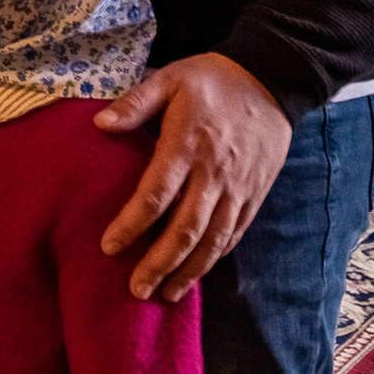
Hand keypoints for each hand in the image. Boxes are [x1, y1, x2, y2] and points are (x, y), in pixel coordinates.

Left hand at [96, 52, 294, 301]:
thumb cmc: (212, 79)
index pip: (155, 194)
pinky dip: (216, 257)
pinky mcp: (255, 194)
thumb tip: (100, 124)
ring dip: (189, 270)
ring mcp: (239, 187)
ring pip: (214, 239)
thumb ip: (135, 103)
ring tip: (165, 294)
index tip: (109, 247)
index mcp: (187, 145)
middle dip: (160, 263)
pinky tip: (197, 273)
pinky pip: (235, 233)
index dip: (132, 224)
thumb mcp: (169, 79)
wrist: (273, 79)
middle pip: (186, 229)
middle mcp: (215, 173)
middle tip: (135, 289)